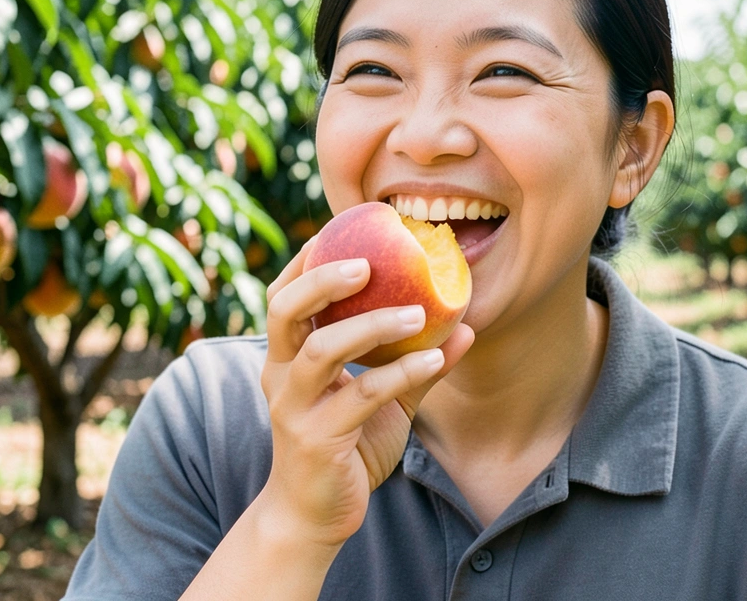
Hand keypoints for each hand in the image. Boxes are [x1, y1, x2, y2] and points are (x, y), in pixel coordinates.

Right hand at [256, 236, 473, 548]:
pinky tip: (436, 359)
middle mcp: (281, 376)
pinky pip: (361, 396)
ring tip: (420, 313)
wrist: (315, 516)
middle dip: (322, 280)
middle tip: (369, 263)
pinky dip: (400, 373)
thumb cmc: (347, 448)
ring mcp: (294, 408)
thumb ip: (416, 362)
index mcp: (287, 359)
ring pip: (322, 350)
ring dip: (371, 325)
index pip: (284, 297)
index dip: (307, 263)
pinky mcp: (316, 439)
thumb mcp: (384, 400)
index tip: (340, 231)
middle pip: (285, 311)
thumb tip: (465, 325)